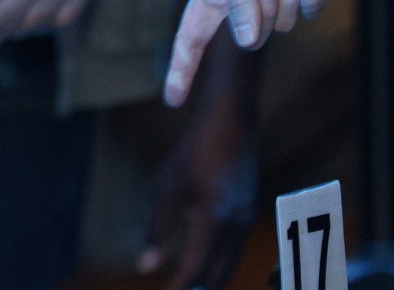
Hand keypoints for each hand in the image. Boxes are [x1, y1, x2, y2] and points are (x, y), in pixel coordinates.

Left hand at [139, 40, 258, 289]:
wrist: (231, 121)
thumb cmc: (194, 151)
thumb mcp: (169, 188)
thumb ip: (158, 230)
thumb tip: (145, 266)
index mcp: (215, 223)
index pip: (197, 270)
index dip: (180, 287)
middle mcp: (237, 226)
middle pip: (220, 274)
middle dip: (199, 286)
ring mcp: (247, 218)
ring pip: (230, 261)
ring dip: (210, 275)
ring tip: (188, 281)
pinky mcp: (248, 209)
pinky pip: (235, 246)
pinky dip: (219, 258)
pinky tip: (203, 255)